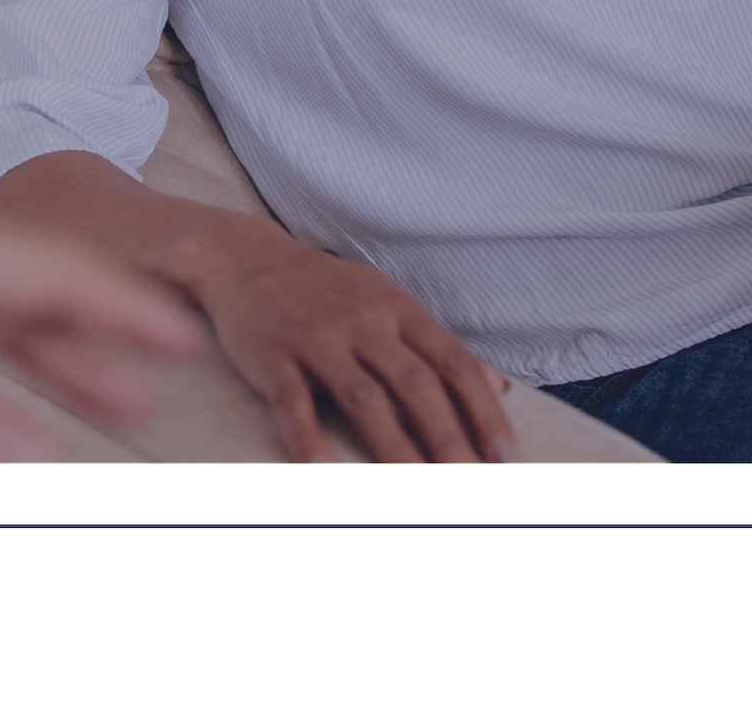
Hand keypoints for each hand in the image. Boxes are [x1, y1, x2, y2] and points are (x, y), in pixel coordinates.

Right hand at [193, 229, 517, 463]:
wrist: (246, 258)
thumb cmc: (326, 289)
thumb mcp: (388, 301)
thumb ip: (439, 345)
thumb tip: (499, 385)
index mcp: (398, 310)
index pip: (454, 363)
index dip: (483, 410)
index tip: (505, 455)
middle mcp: (363, 322)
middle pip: (415, 384)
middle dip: (448, 437)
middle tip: (471, 482)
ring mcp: (317, 338)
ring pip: (364, 398)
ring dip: (394, 448)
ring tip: (417, 492)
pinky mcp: (273, 355)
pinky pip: (294, 403)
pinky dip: (309, 440)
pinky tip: (324, 474)